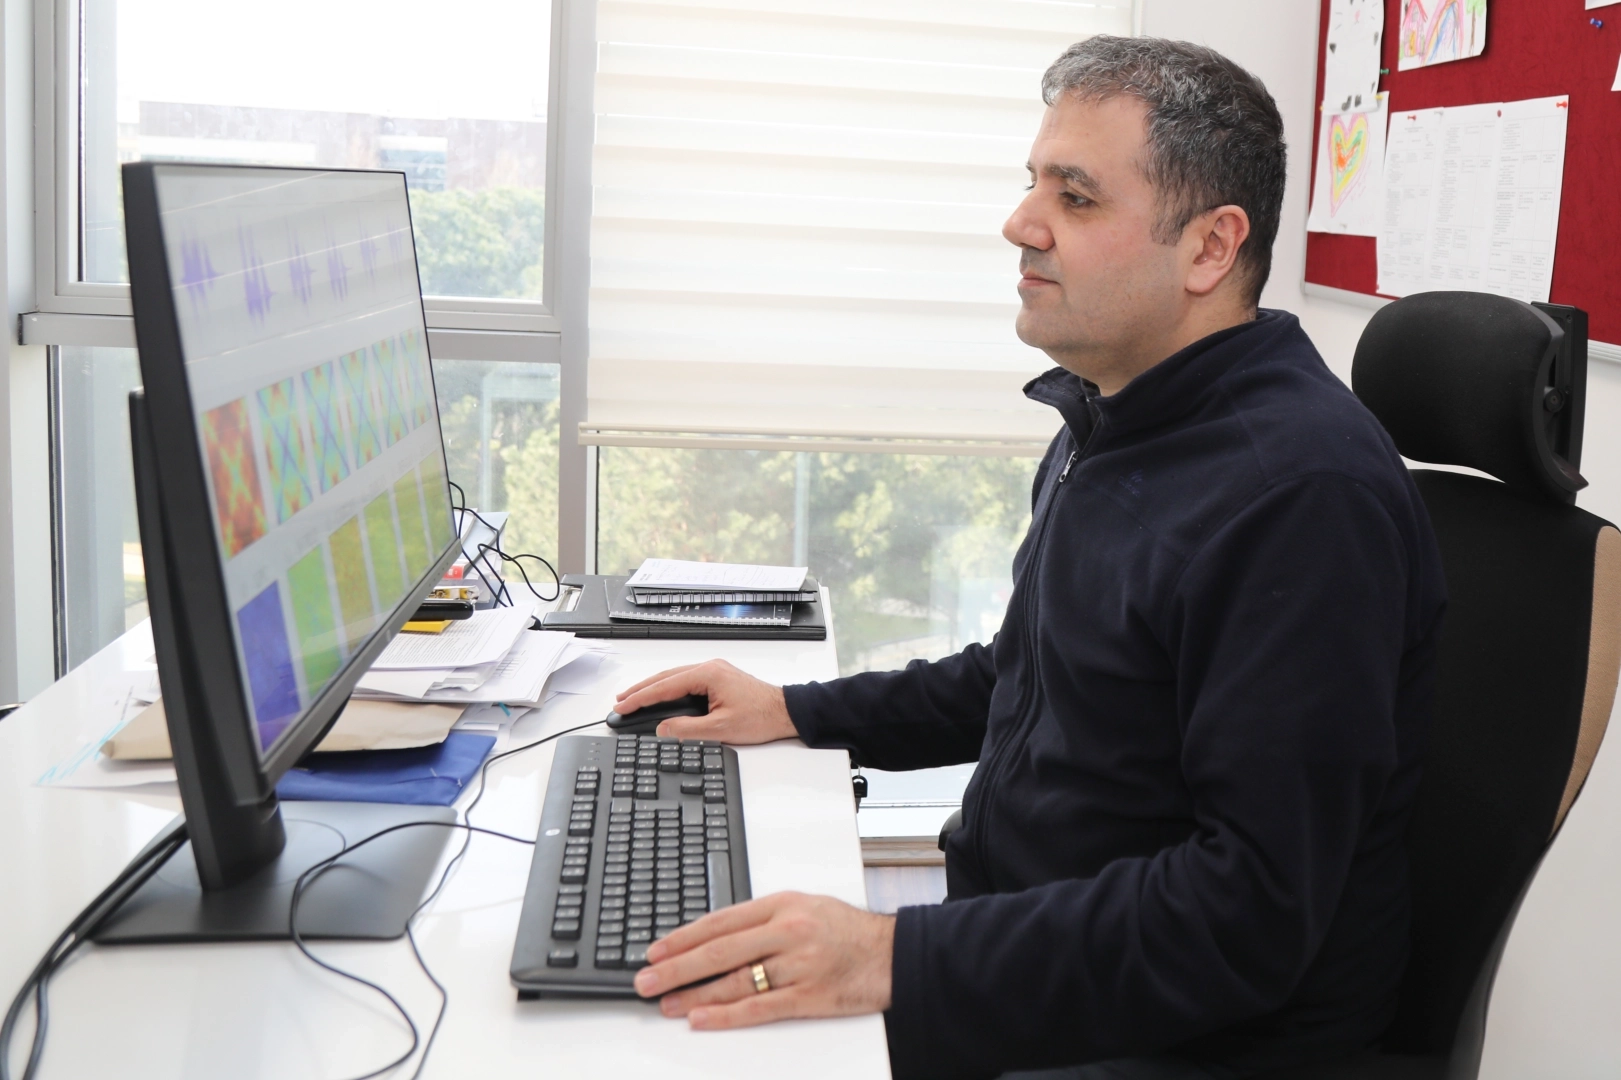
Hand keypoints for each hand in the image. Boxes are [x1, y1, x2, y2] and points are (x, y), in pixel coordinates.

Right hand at [615, 659, 796, 742]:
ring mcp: (715, 672)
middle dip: (640, 690)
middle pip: (665, 678)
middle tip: (619, 701)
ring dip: (653, 688)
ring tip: (633, 698)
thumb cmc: (761, 717)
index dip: (640, 698)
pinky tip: (661, 697)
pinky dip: (669, 689)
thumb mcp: (720, 729)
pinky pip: (686, 681)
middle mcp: (709, 668)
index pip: (664, 687)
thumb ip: (687, 729)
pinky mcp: (719, 679)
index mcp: (707, 674)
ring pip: (674, 678)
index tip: (622, 706)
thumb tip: (662, 729)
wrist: (786, 712)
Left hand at [633, 892, 894, 1028]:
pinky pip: (760, 1008)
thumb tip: (714, 937)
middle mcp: (787, 931)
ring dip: (695, 994)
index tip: (655, 949)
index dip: (682, 937)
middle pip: (719, 951)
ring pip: (735, 982)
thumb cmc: (847, 931)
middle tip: (646, 979)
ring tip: (666, 1003)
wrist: (894, 953)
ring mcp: (798, 965)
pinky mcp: (809, 997)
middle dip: (676, 967)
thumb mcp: (804, 906)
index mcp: (781, 904)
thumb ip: (762, 919)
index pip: (720, 921)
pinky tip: (702, 1018)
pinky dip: (726, 1015)